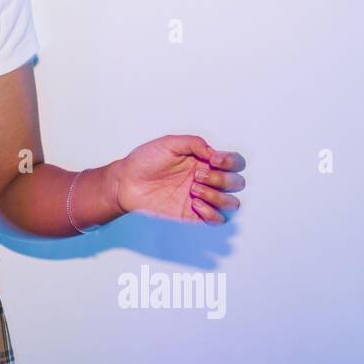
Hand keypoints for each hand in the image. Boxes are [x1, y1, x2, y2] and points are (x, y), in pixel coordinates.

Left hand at [111, 134, 245, 224]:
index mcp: (204, 161)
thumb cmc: (144, 161)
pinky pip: (217, 220)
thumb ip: (195, 143)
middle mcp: (206, 179)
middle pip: (237, 183)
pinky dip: (211, 213)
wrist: (126, 182)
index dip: (231, 162)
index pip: (235, 162)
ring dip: (217, 196)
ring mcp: (201, 198)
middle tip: (196, 176)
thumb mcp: (169, 143)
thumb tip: (214, 153)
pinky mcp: (193, 215)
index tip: (214, 160)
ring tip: (194, 190)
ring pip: (232, 203)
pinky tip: (193, 204)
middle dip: (222, 179)